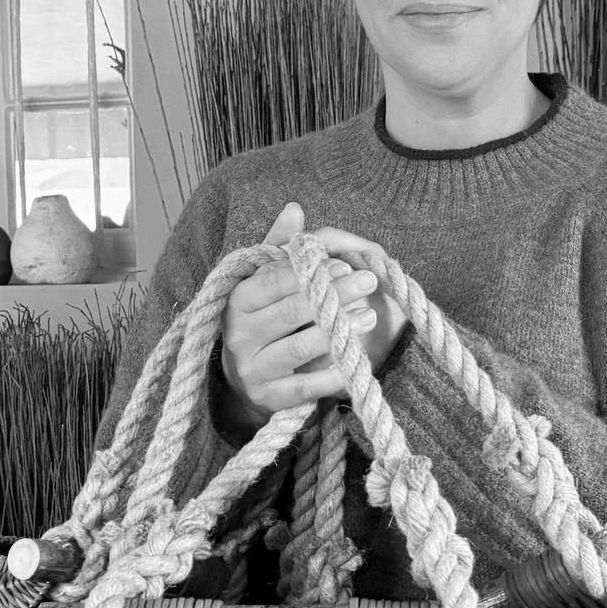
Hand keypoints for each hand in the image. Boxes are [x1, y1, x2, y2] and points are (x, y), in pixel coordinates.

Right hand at [219, 202, 388, 423]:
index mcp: (237, 301)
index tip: (344, 264)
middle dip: (333, 294)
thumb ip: (278, 246)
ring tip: (369, 316)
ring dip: (336, 331)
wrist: (243, 379)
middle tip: (368, 281)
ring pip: (299, 347)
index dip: (311, 271)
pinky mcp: (269, 398)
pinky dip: (331, 375)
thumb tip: (295, 208)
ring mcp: (253, 369)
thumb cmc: (261, 319)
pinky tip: (354, 362)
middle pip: (292, 311)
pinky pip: (305, 386)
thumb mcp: (263, 281)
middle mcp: (239, 335)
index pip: (275, 280)